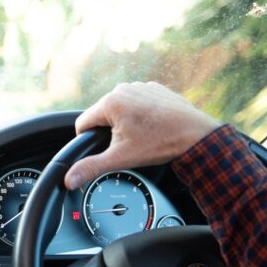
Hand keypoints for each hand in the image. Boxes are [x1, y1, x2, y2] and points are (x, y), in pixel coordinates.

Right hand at [64, 82, 220, 189]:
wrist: (196, 135)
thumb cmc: (161, 144)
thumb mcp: (121, 158)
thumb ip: (92, 167)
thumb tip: (69, 179)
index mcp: (110, 102)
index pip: (83, 123)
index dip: (89, 140)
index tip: (105, 149)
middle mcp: (123, 89)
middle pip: (102, 115)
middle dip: (110, 131)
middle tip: (130, 144)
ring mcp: (140, 86)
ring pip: (120, 109)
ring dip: (125, 122)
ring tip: (143, 135)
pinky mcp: (154, 88)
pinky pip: (137, 102)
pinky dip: (141, 114)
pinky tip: (153, 126)